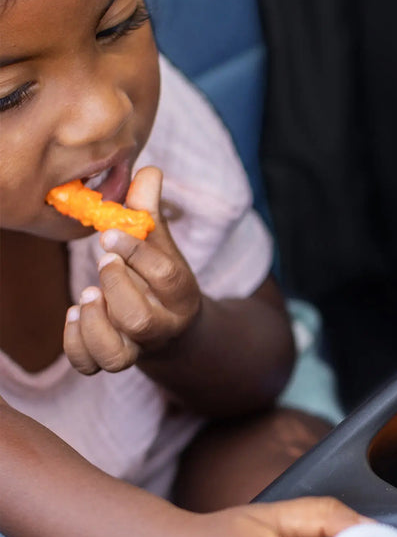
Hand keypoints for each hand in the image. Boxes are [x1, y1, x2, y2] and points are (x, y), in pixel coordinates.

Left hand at [64, 167, 201, 374]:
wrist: (173, 329)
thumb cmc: (162, 279)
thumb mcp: (164, 246)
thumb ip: (151, 213)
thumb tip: (149, 171)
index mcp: (182, 296)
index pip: (167, 278)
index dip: (138, 253)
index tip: (111, 233)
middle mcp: (163, 327)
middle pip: (140, 321)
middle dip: (116, 289)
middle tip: (103, 263)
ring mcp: (137, 348)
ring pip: (116, 355)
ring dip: (95, 324)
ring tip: (87, 296)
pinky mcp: (113, 359)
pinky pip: (90, 365)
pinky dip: (76, 344)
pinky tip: (74, 314)